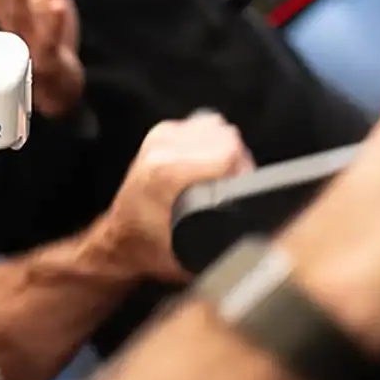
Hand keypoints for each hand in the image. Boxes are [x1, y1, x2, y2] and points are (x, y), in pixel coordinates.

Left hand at [93, 111, 255, 281]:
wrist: (121, 240)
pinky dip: (209, 142)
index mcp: (166, 173)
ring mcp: (158, 138)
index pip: (228, 151)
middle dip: (236, 161)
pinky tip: (205, 164)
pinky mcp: (160, 133)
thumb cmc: (152, 248)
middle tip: (230, 187)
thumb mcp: (192, 253)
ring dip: (223, 150)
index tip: (243, 188)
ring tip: (217, 177)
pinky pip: (202, 125)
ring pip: (216, 128)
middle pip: (226, 137)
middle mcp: (160, 150)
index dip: (244, 171)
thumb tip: (257, 233)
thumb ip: (223, 241)